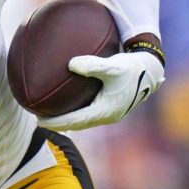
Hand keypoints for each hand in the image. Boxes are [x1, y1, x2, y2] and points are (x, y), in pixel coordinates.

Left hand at [37, 51, 164, 130]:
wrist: (150, 69)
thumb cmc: (131, 67)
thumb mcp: (112, 66)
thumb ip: (93, 65)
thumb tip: (71, 64)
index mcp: (105, 110)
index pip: (75, 121)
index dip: (56, 123)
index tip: (39, 122)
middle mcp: (107, 115)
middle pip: (77, 124)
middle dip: (58, 124)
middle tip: (38, 120)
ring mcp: (110, 112)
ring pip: (83, 120)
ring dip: (66, 120)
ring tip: (48, 115)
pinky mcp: (111, 106)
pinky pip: (88, 113)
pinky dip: (75, 112)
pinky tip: (66, 103)